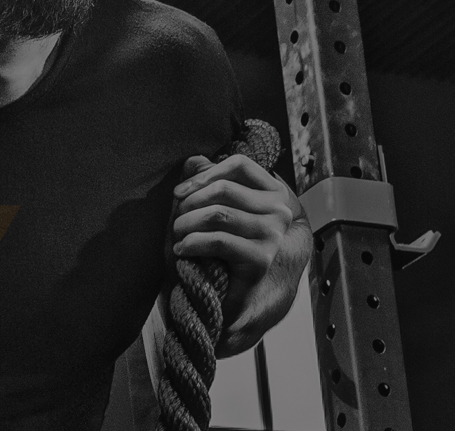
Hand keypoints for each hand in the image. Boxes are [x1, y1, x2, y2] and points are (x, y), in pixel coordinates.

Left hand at [171, 153, 311, 356]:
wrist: (220, 295)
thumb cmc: (210, 246)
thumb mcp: (204, 207)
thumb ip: (202, 180)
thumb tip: (194, 160)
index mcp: (271, 192)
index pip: (240, 165)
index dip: (204, 175)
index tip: (179, 193)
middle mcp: (279, 211)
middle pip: (224, 189)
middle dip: (190, 203)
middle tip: (175, 221)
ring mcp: (273, 235)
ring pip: (219, 213)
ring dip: (187, 224)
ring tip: (177, 236)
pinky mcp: (261, 259)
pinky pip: (219, 240)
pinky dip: (192, 243)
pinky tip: (182, 251)